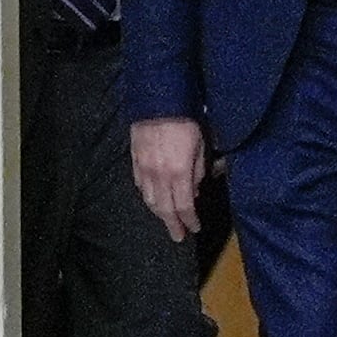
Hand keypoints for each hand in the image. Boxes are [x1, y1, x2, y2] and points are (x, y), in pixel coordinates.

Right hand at [131, 117, 206, 241]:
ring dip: (158, 213)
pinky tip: (151, 199)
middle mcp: (159, 175)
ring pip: (149, 199)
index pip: (184, 206)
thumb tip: (194, 190)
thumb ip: (198, 171)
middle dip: (172, 224)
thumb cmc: (185, 121)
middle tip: (178, 236)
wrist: (159, 100)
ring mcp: (144, 168)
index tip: (194, 229)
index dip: (189, 220)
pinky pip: (139, 185)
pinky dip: (146, 196)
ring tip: (166, 220)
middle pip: (165, 208)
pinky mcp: (135, 160)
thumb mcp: (201, 146)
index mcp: (178, 173)